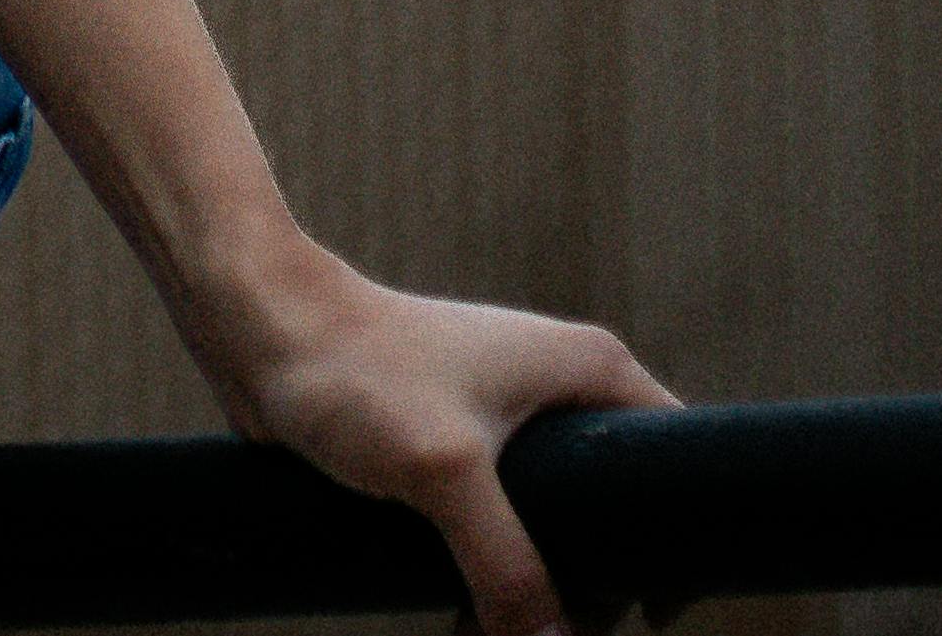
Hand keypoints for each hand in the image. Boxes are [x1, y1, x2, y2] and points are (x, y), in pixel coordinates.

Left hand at [218, 250, 676, 635]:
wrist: (261, 334)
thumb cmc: (357, 371)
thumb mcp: (445, 473)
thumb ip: (508, 567)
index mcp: (586, 369)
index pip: (679, 456)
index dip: (677, 539)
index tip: (650, 608)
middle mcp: (557, 393)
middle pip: (616, 515)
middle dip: (591, 585)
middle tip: (557, 628)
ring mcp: (507, 426)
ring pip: (554, 534)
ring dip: (533, 593)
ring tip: (491, 626)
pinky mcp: (458, 456)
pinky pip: (501, 536)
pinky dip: (492, 582)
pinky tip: (462, 618)